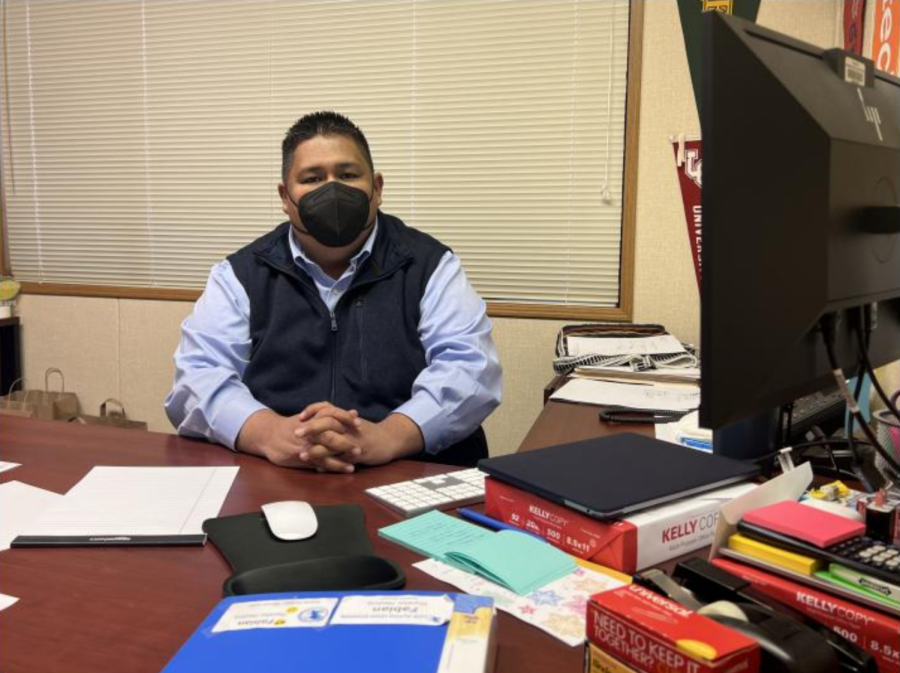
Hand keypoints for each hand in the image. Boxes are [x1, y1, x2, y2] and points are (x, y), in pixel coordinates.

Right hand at [235, 406, 359, 470]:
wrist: (269, 435)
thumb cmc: (294, 425)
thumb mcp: (311, 415)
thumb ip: (332, 414)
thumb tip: (354, 412)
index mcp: (312, 418)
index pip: (332, 414)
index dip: (346, 418)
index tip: (359, 423)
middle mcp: (309, 431)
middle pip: (330, 435)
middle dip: (346, 442)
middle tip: (360, 448)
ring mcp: (306, 445)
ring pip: (326, 451)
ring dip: (342, 458)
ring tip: (355, 462)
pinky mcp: (301, 457)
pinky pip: (319, 462)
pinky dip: (333, 466)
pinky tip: (345, 469)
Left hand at [298, 411, 423, 467]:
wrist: (389, 439)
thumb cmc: (368, 432)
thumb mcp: (352, 421)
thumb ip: (337, 419)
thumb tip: (318, 416)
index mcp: (346, 418)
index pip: (326, 408)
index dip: (312, 410)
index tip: (300, 416)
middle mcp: (348, 427)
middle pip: (327, 424)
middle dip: (311, 429)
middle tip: (296, 433)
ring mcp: (353, 441)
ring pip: (332, 444)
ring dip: (316, 450)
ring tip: (302, 455)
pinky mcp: (358, 454)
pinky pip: (340, 460)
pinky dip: (328, 464)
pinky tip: (317, 468)